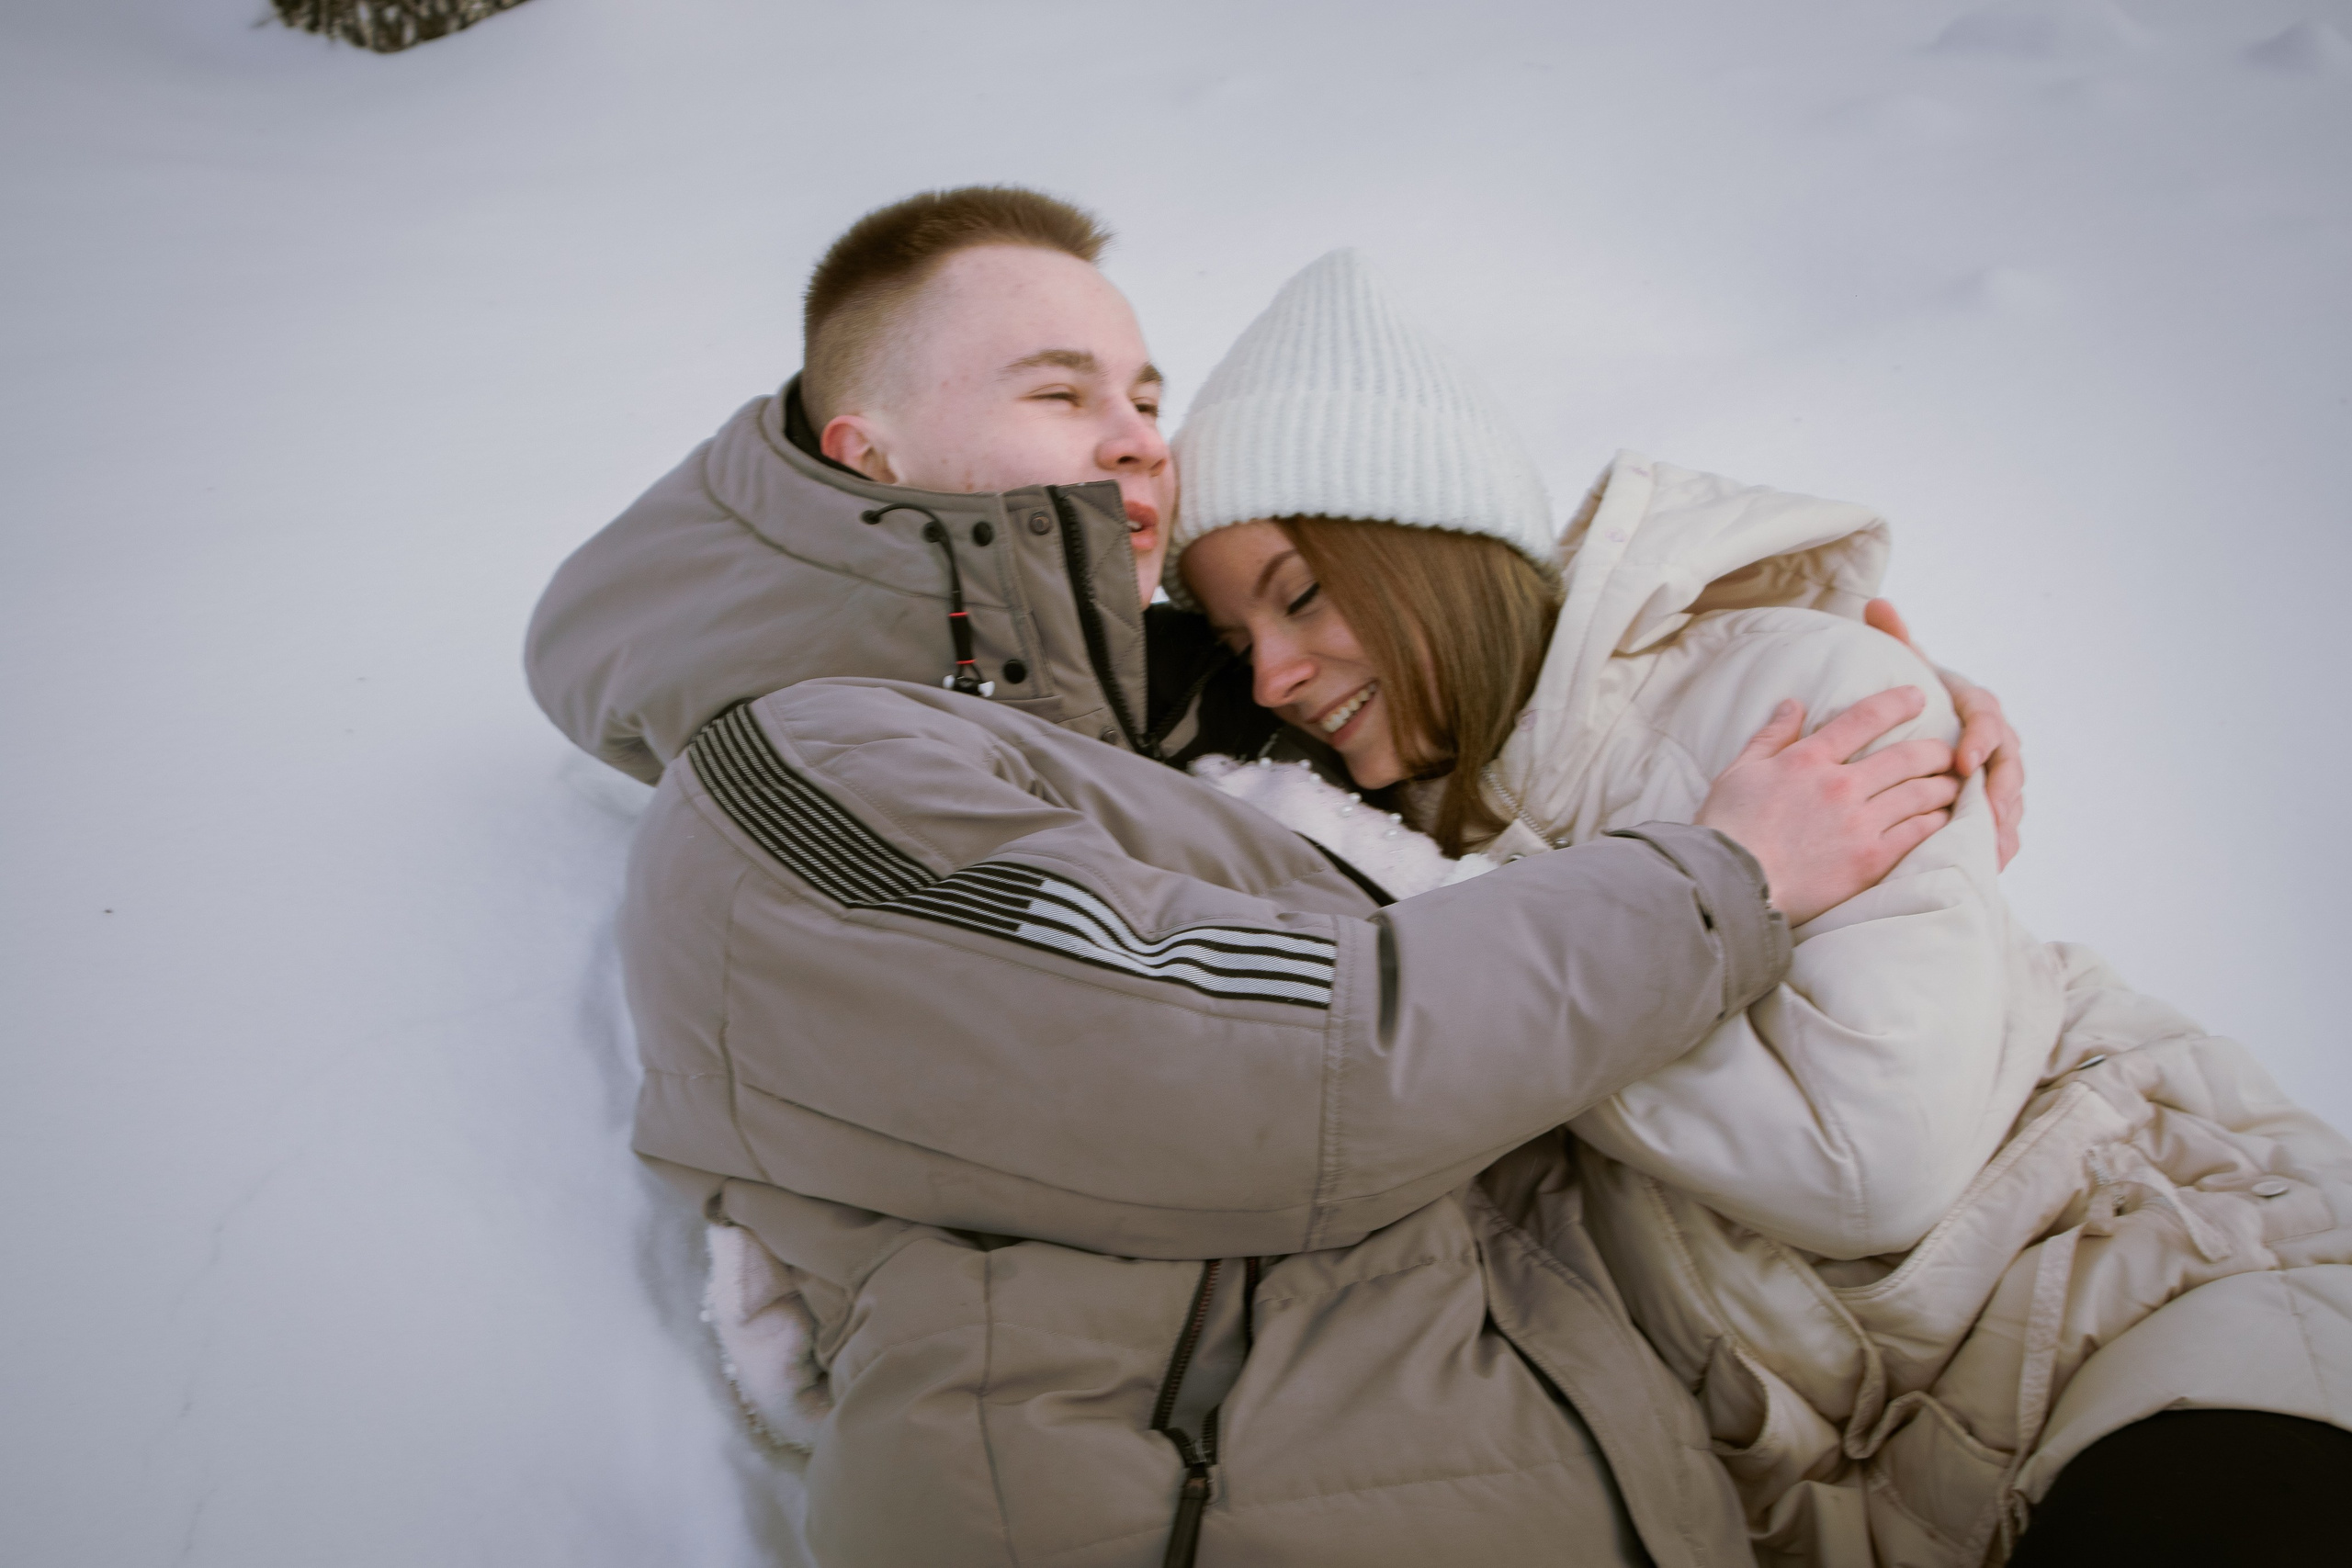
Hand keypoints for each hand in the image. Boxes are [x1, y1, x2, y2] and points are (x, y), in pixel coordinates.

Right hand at [1695, 688, 1959, 926]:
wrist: (1730, 886)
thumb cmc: (1726, 830)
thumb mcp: (1738, 773)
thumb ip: (1770, 737)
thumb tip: (1793, 704)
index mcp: (1807, 760)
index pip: (1863, 719)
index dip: (1897, 703)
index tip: (1918, 696)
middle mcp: (1840, 785)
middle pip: (1906, 757)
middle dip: (1935, 750)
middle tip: (1948, 750)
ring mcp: (1859, 824)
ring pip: (1920, 794)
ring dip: (1943, 785)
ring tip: (1954, 784)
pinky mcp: (1870, 860)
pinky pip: (1917, 833)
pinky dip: (1937, 822)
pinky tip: (1944, 820)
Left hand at [1865, 599, 2024, 867]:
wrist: (1927, 722)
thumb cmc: (1913, 693)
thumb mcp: (1906, 666)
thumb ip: (1896, 637)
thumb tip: (1876, 602)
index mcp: (1975, 704)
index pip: (1986, 718)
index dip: (1980, 738)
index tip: (1964, 759)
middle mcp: (1995, 738)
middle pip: (2009, 764)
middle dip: (2000, 789)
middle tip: (1986, 811)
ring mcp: (1998, 772)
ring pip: (2010, 797)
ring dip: (2003, 822)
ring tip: (1993, 846)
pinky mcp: (1993, 801)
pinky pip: (2002, 823)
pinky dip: (1999, 842)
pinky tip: (1991, 863)